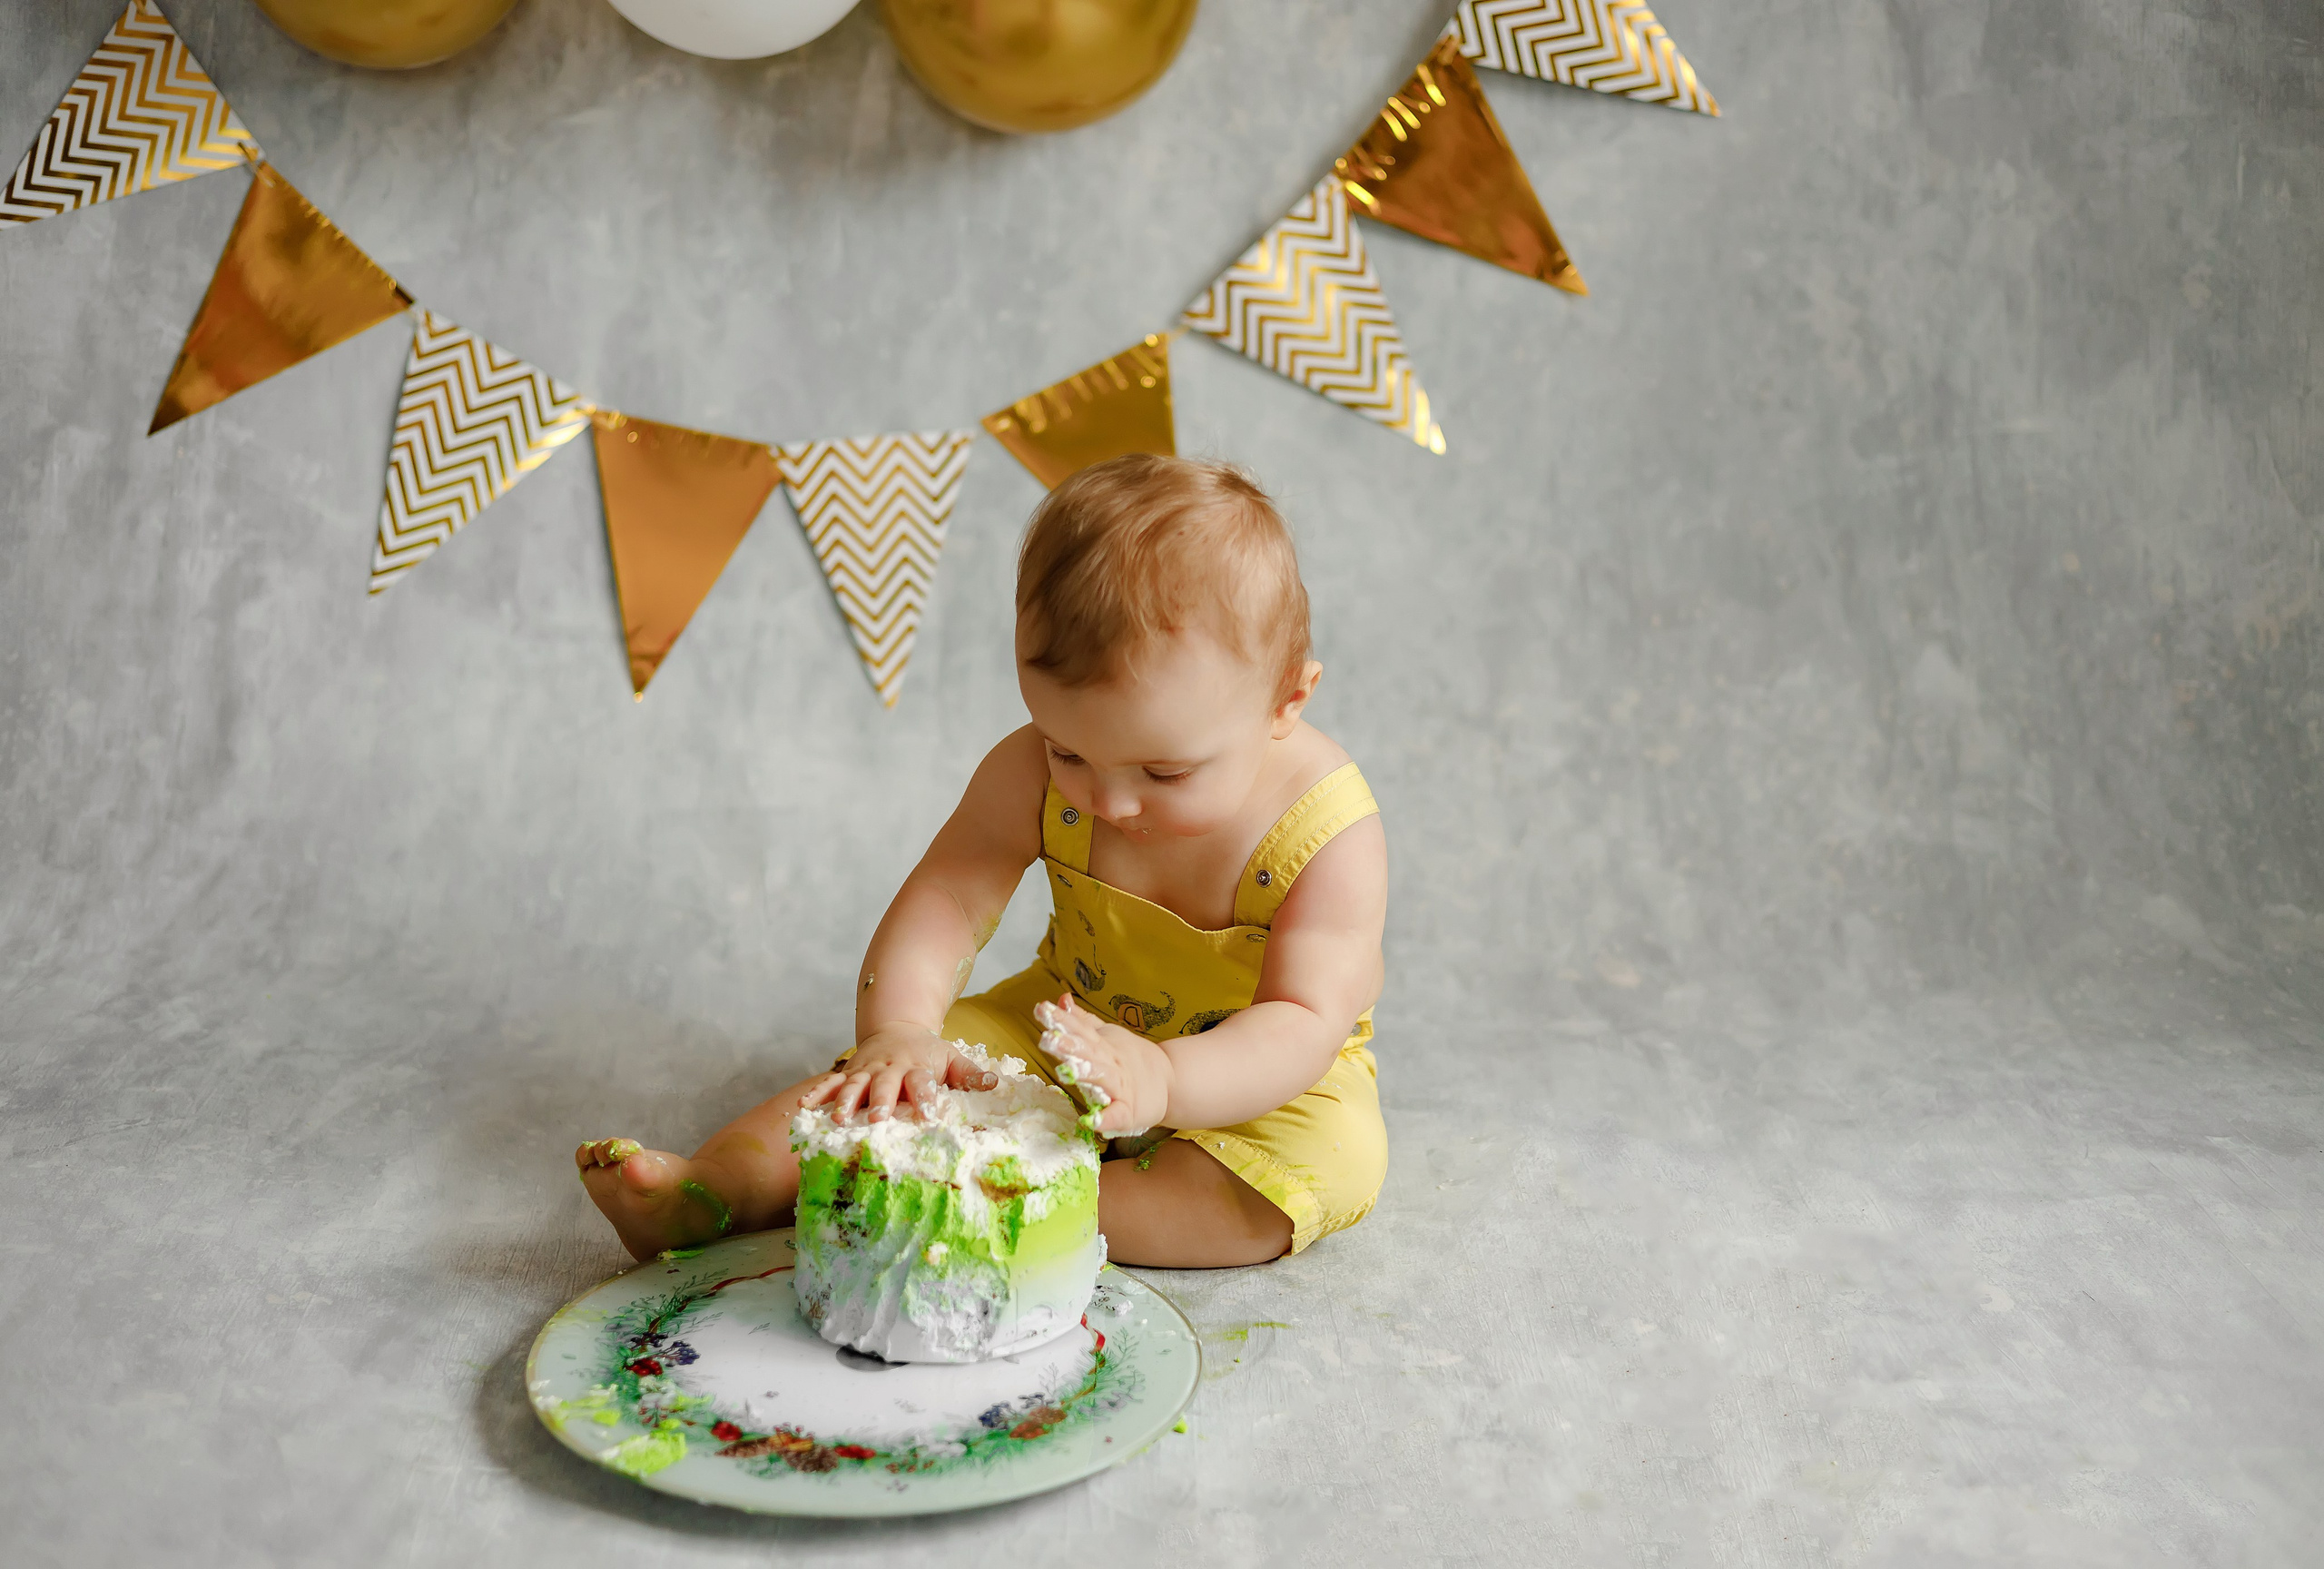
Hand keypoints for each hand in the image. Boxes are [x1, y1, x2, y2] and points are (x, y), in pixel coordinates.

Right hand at [798, 1023, 997, 1122]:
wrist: (897, 1028)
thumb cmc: (928, 1052)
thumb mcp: (952, 1057)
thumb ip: (970, 1074)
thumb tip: (994, 1085)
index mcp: (917, 1066)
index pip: (922, 1083)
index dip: (925, 1098)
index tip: (928, 1115)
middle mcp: (890, 1067)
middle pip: (885, 1084)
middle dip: (880, 1101)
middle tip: (877, 1119)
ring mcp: (866, 1069)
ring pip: (854, 1085)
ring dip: (846, 1101)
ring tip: (838, 1119)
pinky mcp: (849, 1072)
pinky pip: (830, 1082)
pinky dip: (817, 1093)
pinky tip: (803, 1107)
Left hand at [1034, 993, 1172, 1135]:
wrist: (1170, 1081)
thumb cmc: (1128, 1059)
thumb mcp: (1106, 1036)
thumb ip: (1083, 1021)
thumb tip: (1062, 998)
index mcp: (1102, 1046)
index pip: (1080, 1030)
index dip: (1062, 1020)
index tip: (1041, 1008)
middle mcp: (1110, 1063)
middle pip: (1088, 1052)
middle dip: (1068, 1045)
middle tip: (1047, 1039)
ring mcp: (1120, 1087)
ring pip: (1101, 1078)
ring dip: (1084, 1074)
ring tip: (1065, 1072)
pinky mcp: (1128, 1111)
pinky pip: (1117, 1115)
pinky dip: (1106, 1119)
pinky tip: (1092, 1122)